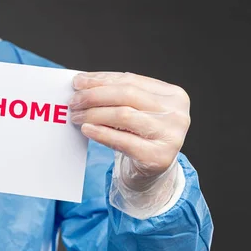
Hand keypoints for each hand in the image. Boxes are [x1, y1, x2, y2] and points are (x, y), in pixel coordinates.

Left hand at [70, 72, 190, 192]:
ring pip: (124, 115)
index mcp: (174, 95)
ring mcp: (171, 136)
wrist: (152, 171)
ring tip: (76, 116)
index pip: (131, 80)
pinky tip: (86, 129)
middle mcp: (177, 113)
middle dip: (95, 96)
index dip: (102, 79)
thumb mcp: (135, 110)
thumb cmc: (140, 136)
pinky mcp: (159, 157)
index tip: (78, 82)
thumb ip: (117, 94)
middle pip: (127, 95)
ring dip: (94, 114)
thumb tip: (82, 82)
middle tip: (74, 101)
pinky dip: (101, 133)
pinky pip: (123, 141)